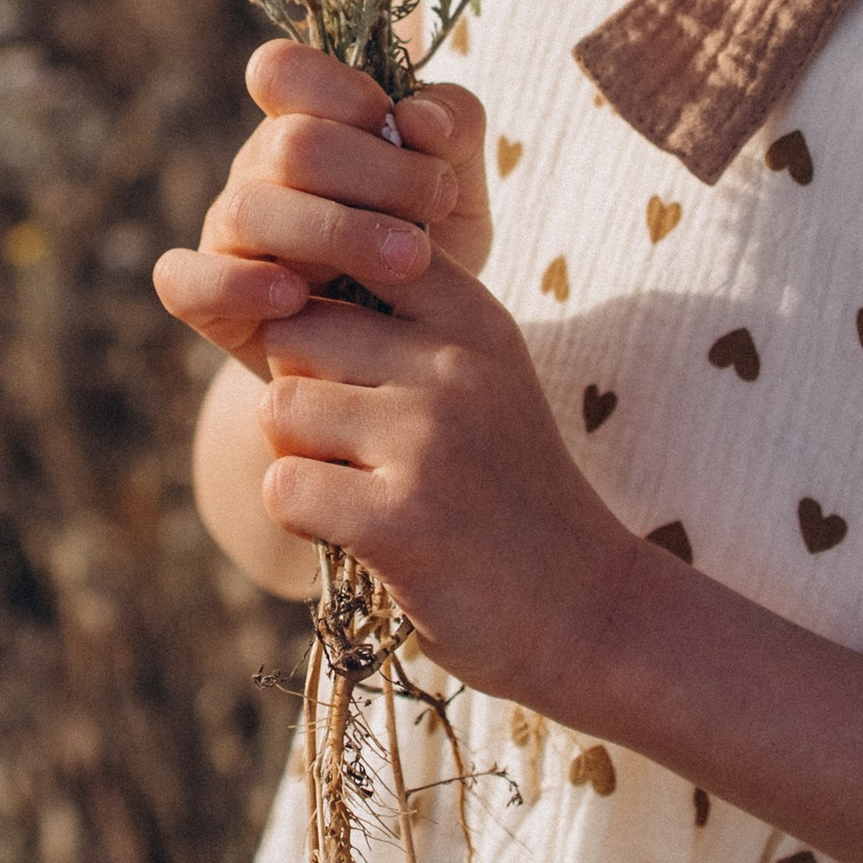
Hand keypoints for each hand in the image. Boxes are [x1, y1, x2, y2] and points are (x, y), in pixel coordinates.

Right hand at [153, 41, 491, 365]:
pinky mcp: (206, 299)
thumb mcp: (459, 182)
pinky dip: (235, 285)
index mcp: (305, 121)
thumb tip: (417, 117)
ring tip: (409, 262)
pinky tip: (295, 299)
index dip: (342, 90)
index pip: (282, 70)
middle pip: (288, 144)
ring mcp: (227, 232)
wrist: (406, 353)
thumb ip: (454, 129)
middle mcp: (257, 170)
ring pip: (248, 210)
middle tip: (437, 205)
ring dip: (336, 232)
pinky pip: (185, 280)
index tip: (408, 134)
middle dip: (375, 172)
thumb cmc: (428, 244)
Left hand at [252, 254, 642, 713]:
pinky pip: (283, 487)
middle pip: (294, 333)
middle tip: (354, 448)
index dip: (321, 305)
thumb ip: (404, 324)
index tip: (348, 362)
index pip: (353, 252)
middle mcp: (455, 367)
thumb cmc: (505, 490)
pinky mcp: (400, 520)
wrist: (584, 609)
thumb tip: (285, 282)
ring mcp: (429, 442)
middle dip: (301, 391)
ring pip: (277, 408)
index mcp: (474, 319)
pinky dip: (301, 518)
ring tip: (360, 489)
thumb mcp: (481, 378)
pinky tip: (357, 535)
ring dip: (297, 455)